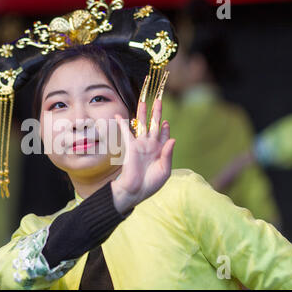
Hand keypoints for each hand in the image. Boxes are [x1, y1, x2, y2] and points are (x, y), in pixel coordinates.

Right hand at [111, 99, 174, 213]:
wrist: (136, 190)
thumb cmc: (151, 184)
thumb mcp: (165, 170)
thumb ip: (168, 154)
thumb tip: (173, 139)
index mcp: (160, 151)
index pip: (163, 135)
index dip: (165, 128)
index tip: (165, 122)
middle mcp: (150, 145)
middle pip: (153, 125)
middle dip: (156, 113)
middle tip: (158, 100)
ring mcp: (140, 145)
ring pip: (142, 125)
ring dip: (142, 113)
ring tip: (143, 101)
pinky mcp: (130, 146)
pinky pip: (126, 132)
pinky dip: (122, 123)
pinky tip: (118, 115)